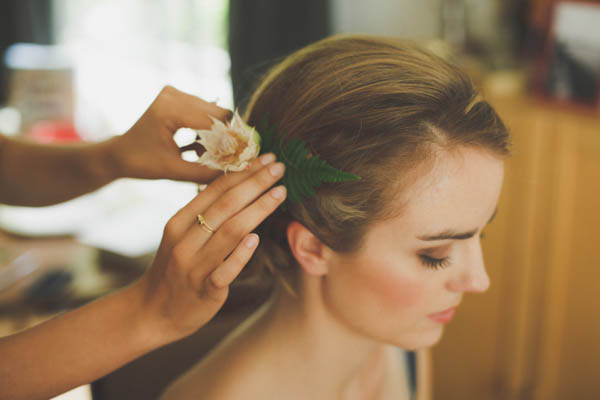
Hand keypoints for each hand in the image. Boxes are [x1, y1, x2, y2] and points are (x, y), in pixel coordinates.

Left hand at [107, 85, 232, 182]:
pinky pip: (204, 111)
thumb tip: (237, 171)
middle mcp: (173, 94)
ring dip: (217, 134)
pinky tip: (199, 148)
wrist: (120, 153)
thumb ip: (206, 172)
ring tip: (208, 156)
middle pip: (217, 112)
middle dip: (226, 136)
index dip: (230, 138)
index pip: (212, 120)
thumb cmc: (142, 163)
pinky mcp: (178, 97)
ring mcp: (175, 93)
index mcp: (169, 110)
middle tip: (230, 157)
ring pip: (213, 112)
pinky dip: (207, 130)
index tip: (243, 156)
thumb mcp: (174, 171)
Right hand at [131, 152, 285, 341]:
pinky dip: (241, 253)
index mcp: (179, 222)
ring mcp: (194, 265)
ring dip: (258, 210)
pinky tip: (256, 238)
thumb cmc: (174, 269)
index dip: (243, 172)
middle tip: (280, 167)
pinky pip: (226, 269)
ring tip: (280, 193)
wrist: (151, 312)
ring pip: (230, 232)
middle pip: (226, 205)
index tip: (266, 158)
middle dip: (255, 183)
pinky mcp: (205, 289)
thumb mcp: (181, 236)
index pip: (215, 189)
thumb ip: (204, 214)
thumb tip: (237, 187)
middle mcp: (185, 240)